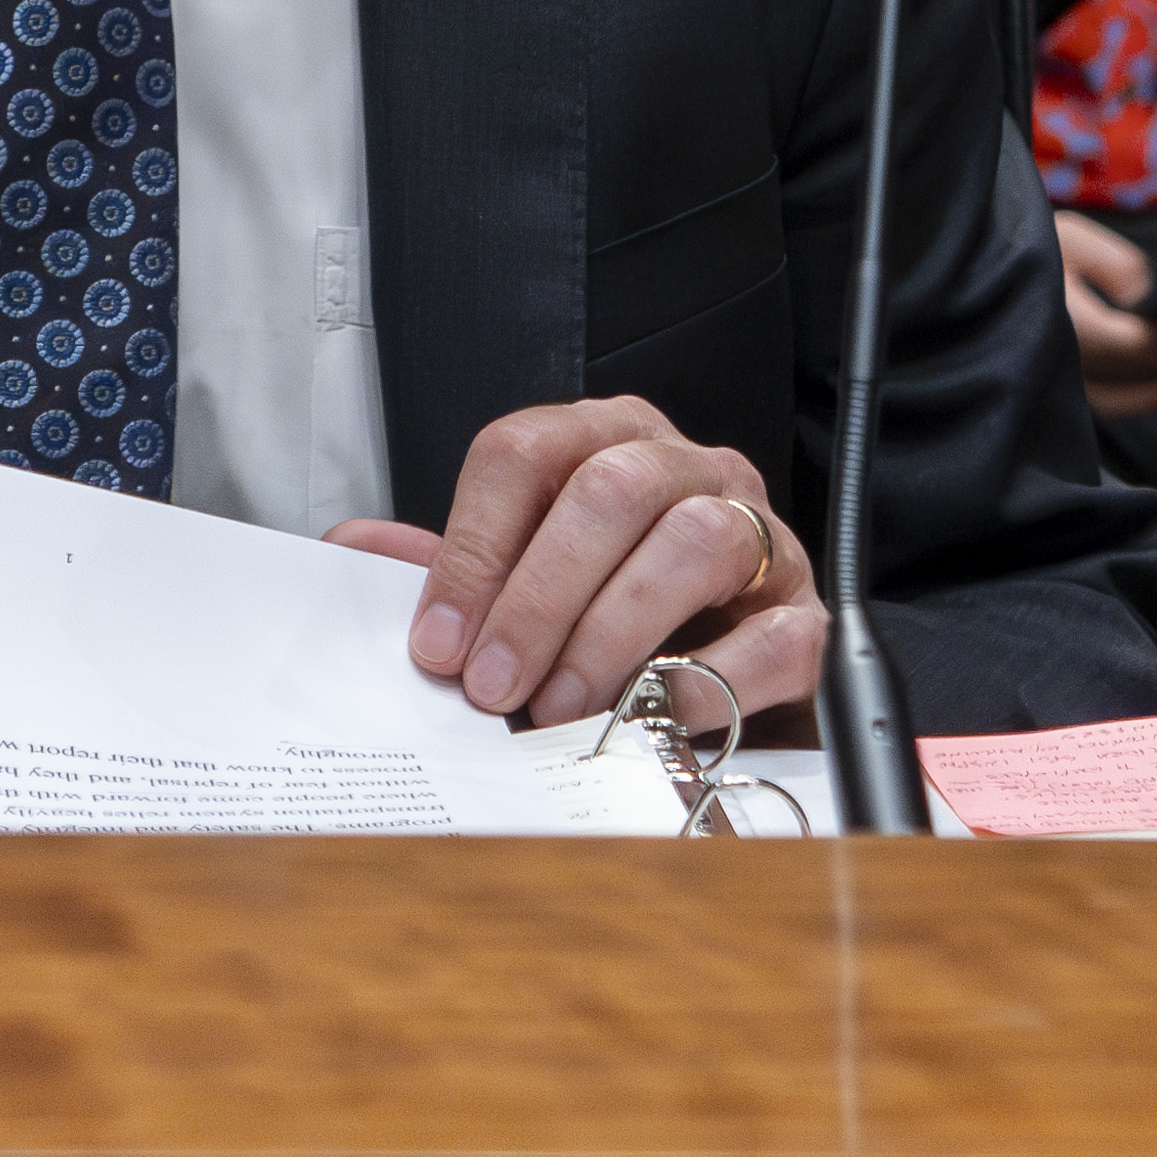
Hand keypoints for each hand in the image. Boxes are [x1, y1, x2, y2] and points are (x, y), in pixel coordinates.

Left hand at [329, 394, 817, 734]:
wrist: (732, 669)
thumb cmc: (614, 614)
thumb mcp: (524, 582)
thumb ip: (453, 566)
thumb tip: (352, 548)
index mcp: (605, 441)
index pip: (525, 453)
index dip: (472, 547)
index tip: (437, 640)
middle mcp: (687, 469)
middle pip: (611, 491)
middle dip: (538, 596)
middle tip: (491, 685)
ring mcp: (758, 534)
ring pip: (693, 542)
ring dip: (612, 633)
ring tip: (561, 706)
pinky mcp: (805, 613)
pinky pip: (771, 636)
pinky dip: (707, 682)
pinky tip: (654, 716)